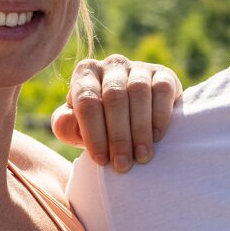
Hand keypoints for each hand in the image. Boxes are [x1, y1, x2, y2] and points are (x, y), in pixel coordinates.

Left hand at [51, 55, 182, 171]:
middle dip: (118, 135)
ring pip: (138, 92)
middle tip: (123, 165)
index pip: (87, 101)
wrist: (134, 120)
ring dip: (140, 129)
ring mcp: (139, 67)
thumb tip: (66, 119)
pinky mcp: (164, 74)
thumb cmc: (100, 126)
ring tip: (141, 156)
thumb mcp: (77, 128)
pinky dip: (159, 115)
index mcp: (86, 74)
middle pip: (114, 96)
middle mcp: (112, 65)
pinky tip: (156, 137)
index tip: (101, 161)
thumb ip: (65, 126)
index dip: (93, 132)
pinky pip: (162, 90)